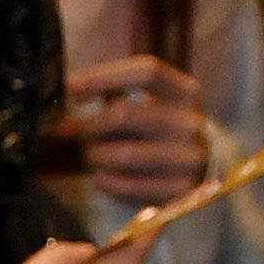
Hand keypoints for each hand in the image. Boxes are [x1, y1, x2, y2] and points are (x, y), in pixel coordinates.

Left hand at [48, 45, 209, 208]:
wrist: (201, 170)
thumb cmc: (158, 132)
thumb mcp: (149, 105)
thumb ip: (112, 96)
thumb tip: (63, 98)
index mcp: (185, 92)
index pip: (146, 72)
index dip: (104, 77)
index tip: (71, 87)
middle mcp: (190, 123)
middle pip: (124, 113)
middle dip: (91, 125)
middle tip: (79, 134)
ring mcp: (187, 159)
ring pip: (120, 154)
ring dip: (94, 156)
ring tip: (93, 156)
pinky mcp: (177, 192)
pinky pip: (124, 185)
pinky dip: (104, 181)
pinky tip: (103, 176)